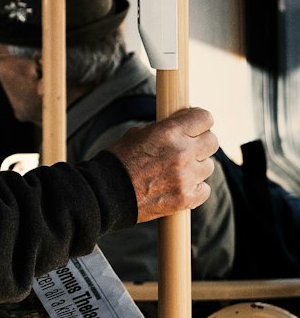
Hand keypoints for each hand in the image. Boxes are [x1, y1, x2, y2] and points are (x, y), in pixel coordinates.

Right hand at [106, 106, 217, 223]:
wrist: (106, 193)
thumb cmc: (119, 160)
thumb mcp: (139, 133)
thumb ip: (166, 128)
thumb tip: (184, 125)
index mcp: (170, 132)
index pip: (205, 118)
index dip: (199, 121)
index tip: (194, 126)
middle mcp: (182, 152)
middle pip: (212, 142)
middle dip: (200, 143)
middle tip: (186, 149)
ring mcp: (186, 177)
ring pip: (208, 167)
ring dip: (196, 167)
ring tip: (176, 172)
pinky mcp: (186, 199)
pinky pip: (205, 190)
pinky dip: (194, 189)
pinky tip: (178, 187)